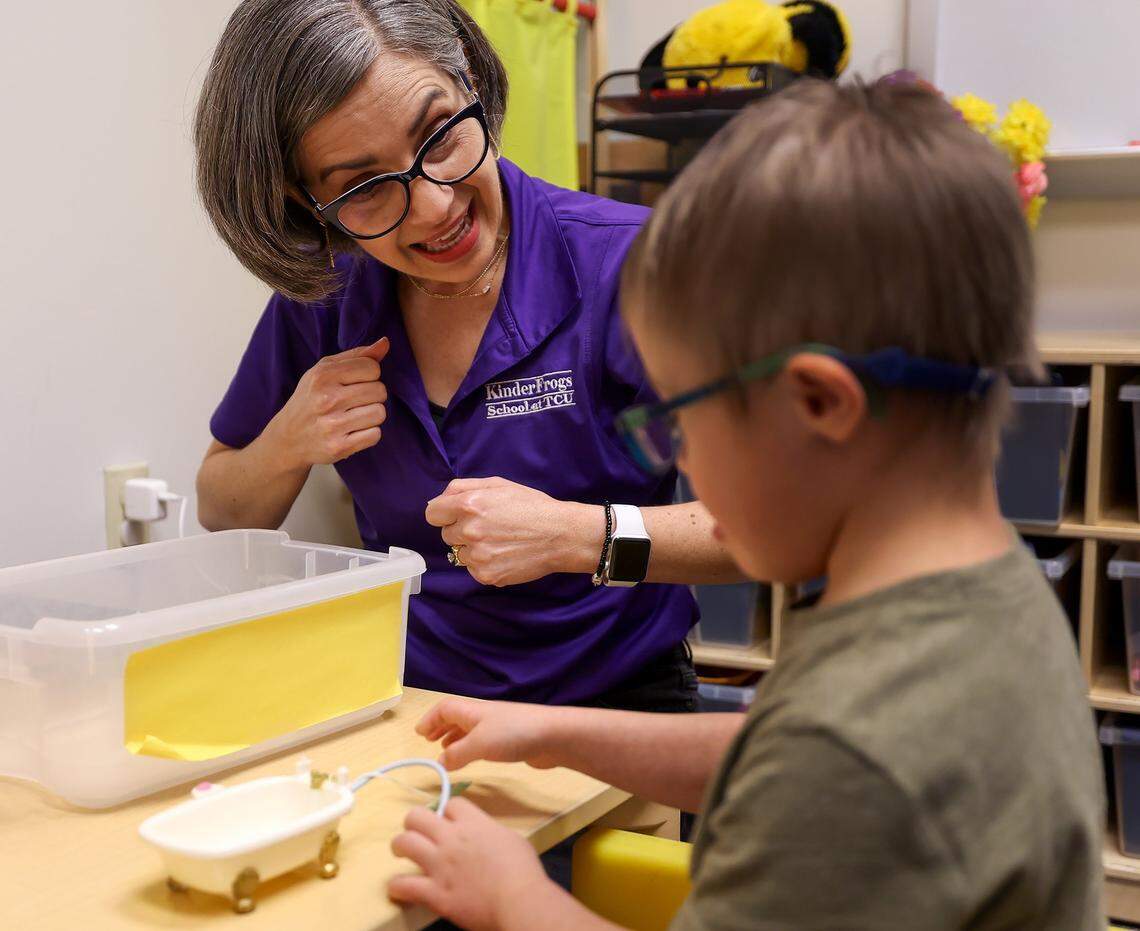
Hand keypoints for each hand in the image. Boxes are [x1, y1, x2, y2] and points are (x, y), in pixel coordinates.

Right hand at [264, 337, 389, 468]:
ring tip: (354, 416)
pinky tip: (353, 432)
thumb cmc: (311, 399)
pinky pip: (375, 435)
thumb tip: (385, 342)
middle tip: (354, 402)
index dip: (369, 375)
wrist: (287, 439)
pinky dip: (369, 434)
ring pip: (380, 413)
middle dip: (372, 396)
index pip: (372, 367)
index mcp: (323, 375)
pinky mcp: (339, 447)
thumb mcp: (324, 370)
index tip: (355, 383)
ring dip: (372, 415)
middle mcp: (327, 399)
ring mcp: (333, 425)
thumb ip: (356, 356)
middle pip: (380, 390)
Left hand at [388, 798, 554, 930]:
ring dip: (400, 846)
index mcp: (473, 823)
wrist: (519, 901)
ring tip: (401, 852)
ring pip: (404, 842)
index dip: (449, 810)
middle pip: (417, 815)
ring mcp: (439, 864)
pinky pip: (403, 884)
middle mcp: (451, 838)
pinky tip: (399, 888)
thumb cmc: (523, 871)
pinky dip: (397, 886)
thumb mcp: (510, 838)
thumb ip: (490, 832)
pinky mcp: (434, 892)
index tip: (449, 820)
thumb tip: (484, 836)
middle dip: (415, 821)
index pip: (451, 803)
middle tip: (418, 832)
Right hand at [416, 697, 562, 770]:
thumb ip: (457, 754)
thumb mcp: (479, 745)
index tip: (419, 733)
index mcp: (473, 712)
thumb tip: (439, 762)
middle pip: (456, 717)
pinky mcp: (510, 740)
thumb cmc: (514, 734)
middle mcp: (483, 716)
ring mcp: (498, 727)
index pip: (445, 709)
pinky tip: (472, 757)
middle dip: (440, 727)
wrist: (553, 735)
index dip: (430, 719)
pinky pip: (481, 740)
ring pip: (469, 729)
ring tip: (444, 751)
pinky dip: (470, 747)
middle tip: (428, 741)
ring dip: (454, 738)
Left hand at [425, 477, 602, 585]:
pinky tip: (505, 554)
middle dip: (462, 531)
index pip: (432, 514)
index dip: (444, 514)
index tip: (456, 516)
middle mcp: (469, 531)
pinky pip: (473, 569)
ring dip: (474, 549)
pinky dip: (485, 564)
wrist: (560, 535)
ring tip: (500, 541)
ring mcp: (477, 556)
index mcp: (469, 504)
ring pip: (460, 554)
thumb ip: (462, 488)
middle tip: (489, 527)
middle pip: (446, 535)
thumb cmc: (531, 506)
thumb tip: (437, 500)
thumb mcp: (498, 484)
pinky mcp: (486, 575)